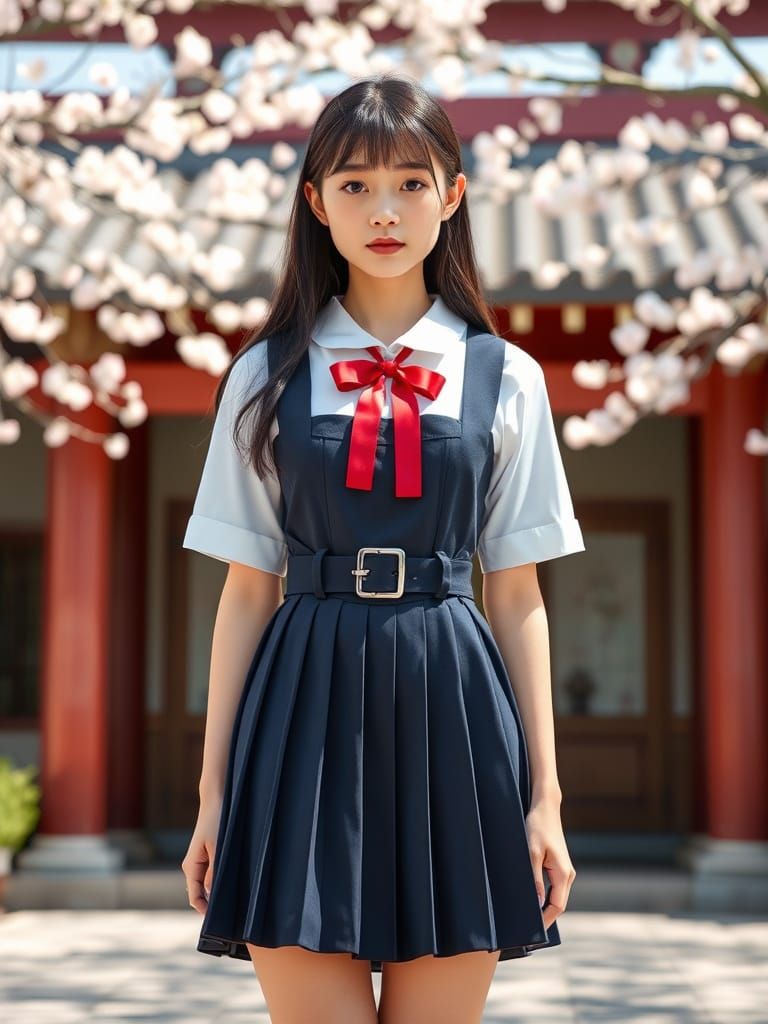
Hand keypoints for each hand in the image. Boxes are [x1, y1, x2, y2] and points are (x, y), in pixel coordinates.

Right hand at [181, 798, 222, 914]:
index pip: (194, 897)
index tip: (218, 923)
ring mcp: (199, 861)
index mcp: (191, 866)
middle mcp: (192, 866)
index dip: (204, 911)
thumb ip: (215, 871)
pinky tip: (231, 884)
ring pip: (205, 885)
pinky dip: (217, 882)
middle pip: (199, 893)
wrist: (215, 800)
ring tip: (233, 903)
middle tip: (230, 916)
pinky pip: (210, 875)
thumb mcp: (218, 847)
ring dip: (215, 893)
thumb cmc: (216, 821)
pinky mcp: (206, 855)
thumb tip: (211, 893)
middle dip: (211, 905)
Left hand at [525, 797, 575, 930]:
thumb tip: (538, 904)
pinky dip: (545, 896)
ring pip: (556, 896)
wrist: (545, 808)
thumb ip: (535, 880)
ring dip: (544, 907)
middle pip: (558, 904)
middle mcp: (568, 875)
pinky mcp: (559, 866)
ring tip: (526, 916)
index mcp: (563, 874)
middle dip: (544, 917)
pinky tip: (531, 899)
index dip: (545, 920)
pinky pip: (554, 887)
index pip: (557, 906)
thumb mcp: (531, 853)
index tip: (532, 931)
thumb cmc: (537, 827)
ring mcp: (565, 870)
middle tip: (526, 928)